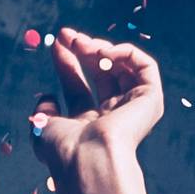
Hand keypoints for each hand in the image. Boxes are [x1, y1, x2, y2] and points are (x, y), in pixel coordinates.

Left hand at [26, 30, 164, 186]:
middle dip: (84, 49)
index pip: (80, 86)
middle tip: (67, 34)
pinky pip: (146, 67)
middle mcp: (114, 116)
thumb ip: (45, 110)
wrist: (88, 158)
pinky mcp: (151, 101)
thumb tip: (48, 97)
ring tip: (84, 43)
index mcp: (91, 124)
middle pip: (102, 73)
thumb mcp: (44, 126)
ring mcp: (133, 108)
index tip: (56, 42)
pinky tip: (105, 51)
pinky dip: (127, 52)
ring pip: (124, 67)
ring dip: (101, 48)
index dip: (67, 62)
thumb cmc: (64, 149)